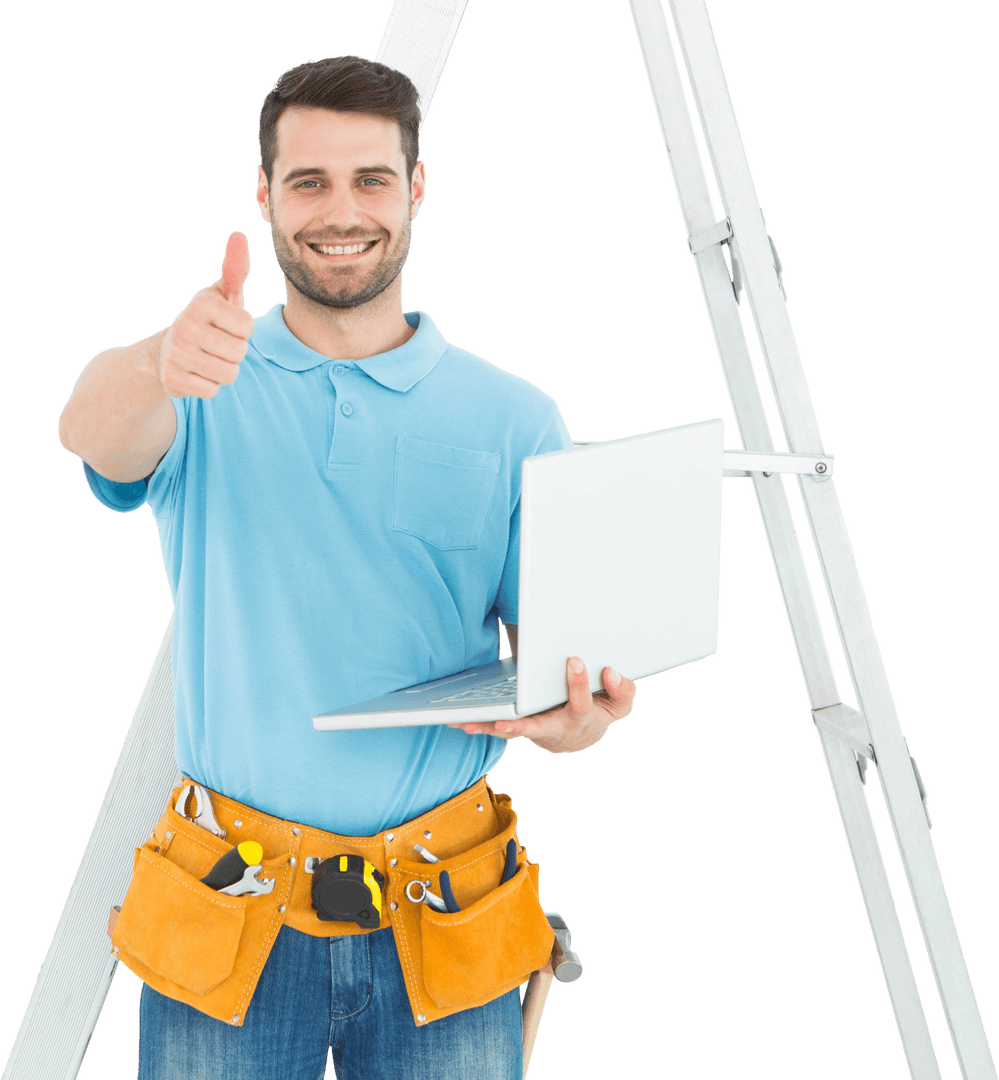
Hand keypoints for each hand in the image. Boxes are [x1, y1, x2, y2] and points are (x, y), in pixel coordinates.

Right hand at [158, 231, 254, 398]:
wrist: (167, 351)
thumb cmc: (208, 319)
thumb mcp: (222, 295)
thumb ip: (235, 270)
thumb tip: (239, 235)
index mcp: (201, 303)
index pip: (247, 327)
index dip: (243, 330)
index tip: (227, 325)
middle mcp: (184, 325)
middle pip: (239, 353)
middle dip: (234, 352)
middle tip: (217, 344)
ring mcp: (176, 353)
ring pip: (228, 374)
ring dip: (224, 370)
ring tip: (208, 357)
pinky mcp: (172, 379)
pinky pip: (213, 390)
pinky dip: (209, 385)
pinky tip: (197, 372)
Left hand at [448, 657, 636, 753]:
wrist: (582, 736)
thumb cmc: (600, 710)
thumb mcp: (620, 704)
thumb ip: (622, 689)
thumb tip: (610, 671)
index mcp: (581, 716)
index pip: (581, 701)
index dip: (579, 683)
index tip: (575, 660)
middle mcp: (555, 727)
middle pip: (536, 727)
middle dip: (520, 723)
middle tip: (504, 720)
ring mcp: (535, 730)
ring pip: (511, 731)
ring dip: (489, 727)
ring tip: (466, 722)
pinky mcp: (520, 728)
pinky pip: (499, 727)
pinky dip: (480, 724)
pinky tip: (458, 721)